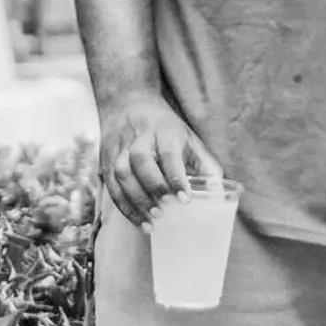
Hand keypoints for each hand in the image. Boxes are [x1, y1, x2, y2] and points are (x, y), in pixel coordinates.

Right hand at [98, 92, 223, 231]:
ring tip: (152, 220)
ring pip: (121, 173)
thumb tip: (219, 195)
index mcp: (164, 130)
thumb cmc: (166, 129)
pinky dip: (123, 206)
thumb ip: (205, 165)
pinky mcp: (105, 160)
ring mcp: (119, 148)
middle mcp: (139, 137)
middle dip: (153, 187)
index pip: (169, 153)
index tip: (185, 199)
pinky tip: (137, 220)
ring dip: (135, 200)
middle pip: (140, 160)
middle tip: (165, 209)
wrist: (128, 105)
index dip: (176, 176)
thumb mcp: (189, 139)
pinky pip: (111, 185)